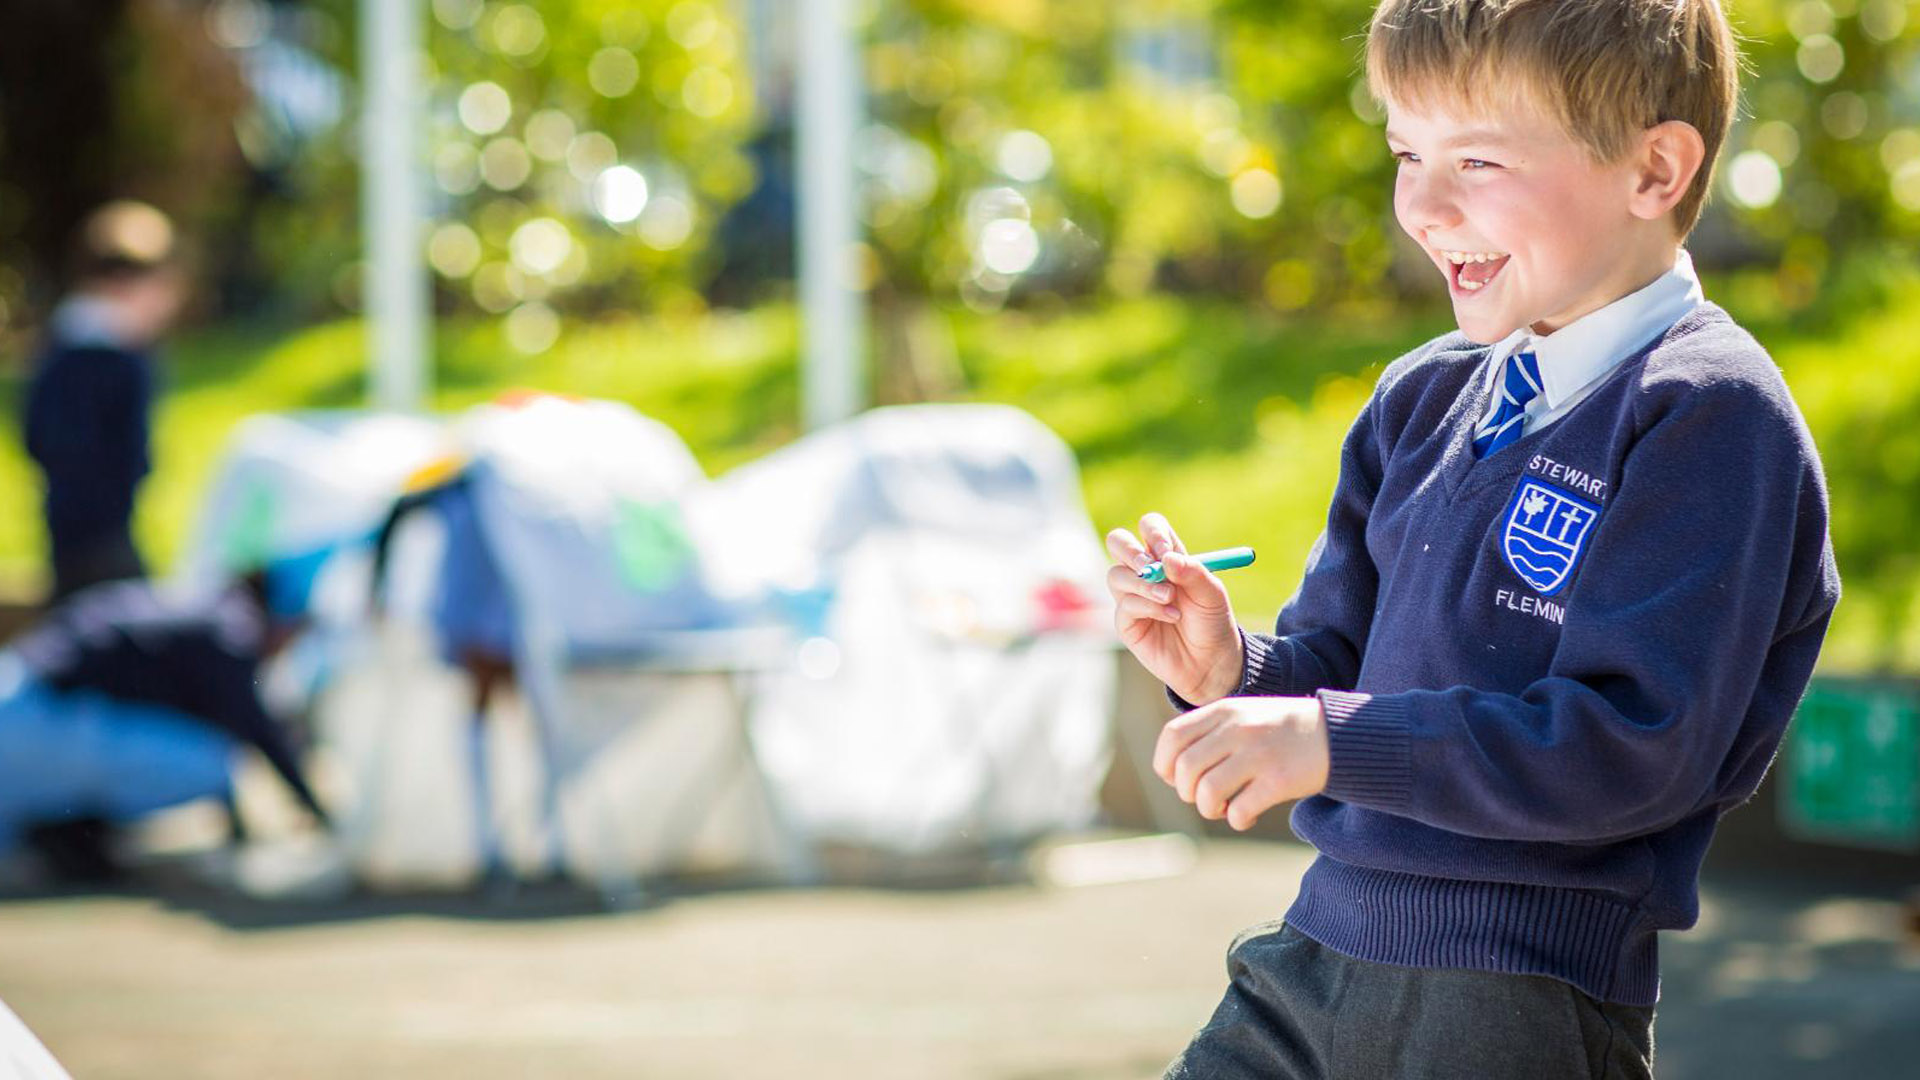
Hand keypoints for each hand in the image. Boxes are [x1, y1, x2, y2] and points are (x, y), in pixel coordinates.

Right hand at [1105, 512, 1242, 705]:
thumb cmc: (1212, 622)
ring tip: (1169, 598)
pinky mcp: (1126, 622)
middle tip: (1150, 567)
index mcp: (1167, 557)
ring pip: (1115, 575)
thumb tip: (1167, 558)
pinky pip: (1125, 606)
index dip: (1153, 533)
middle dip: (1131, 551)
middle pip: (1118, 543)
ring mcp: (1132, 597)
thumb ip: (1193, 571)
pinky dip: (1149, 608)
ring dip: (1143, 584)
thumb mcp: (1212, 593)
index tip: (1167, 552)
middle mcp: (1144, 573)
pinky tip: (1171, 617)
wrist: (1212, 662)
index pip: (1149, 528)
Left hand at [1154, 696, 1329, 830]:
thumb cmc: (1283, 731)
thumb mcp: (1244, 715)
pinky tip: (1248, 816)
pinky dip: (1238, 820)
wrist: (1339, 734)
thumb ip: (1210, 733)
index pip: (1173, 737)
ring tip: (1226, 809)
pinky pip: (1240, 811)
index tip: (1177, 779)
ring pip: (1208, 793)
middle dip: (1188, 793)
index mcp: (1225, 711)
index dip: (1165, 765)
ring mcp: (1259, 753)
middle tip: (1207, 798)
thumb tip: (1172, 772)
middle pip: (1185, 770)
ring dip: (1211, 810)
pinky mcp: (1279, 779)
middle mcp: (1238, 729)